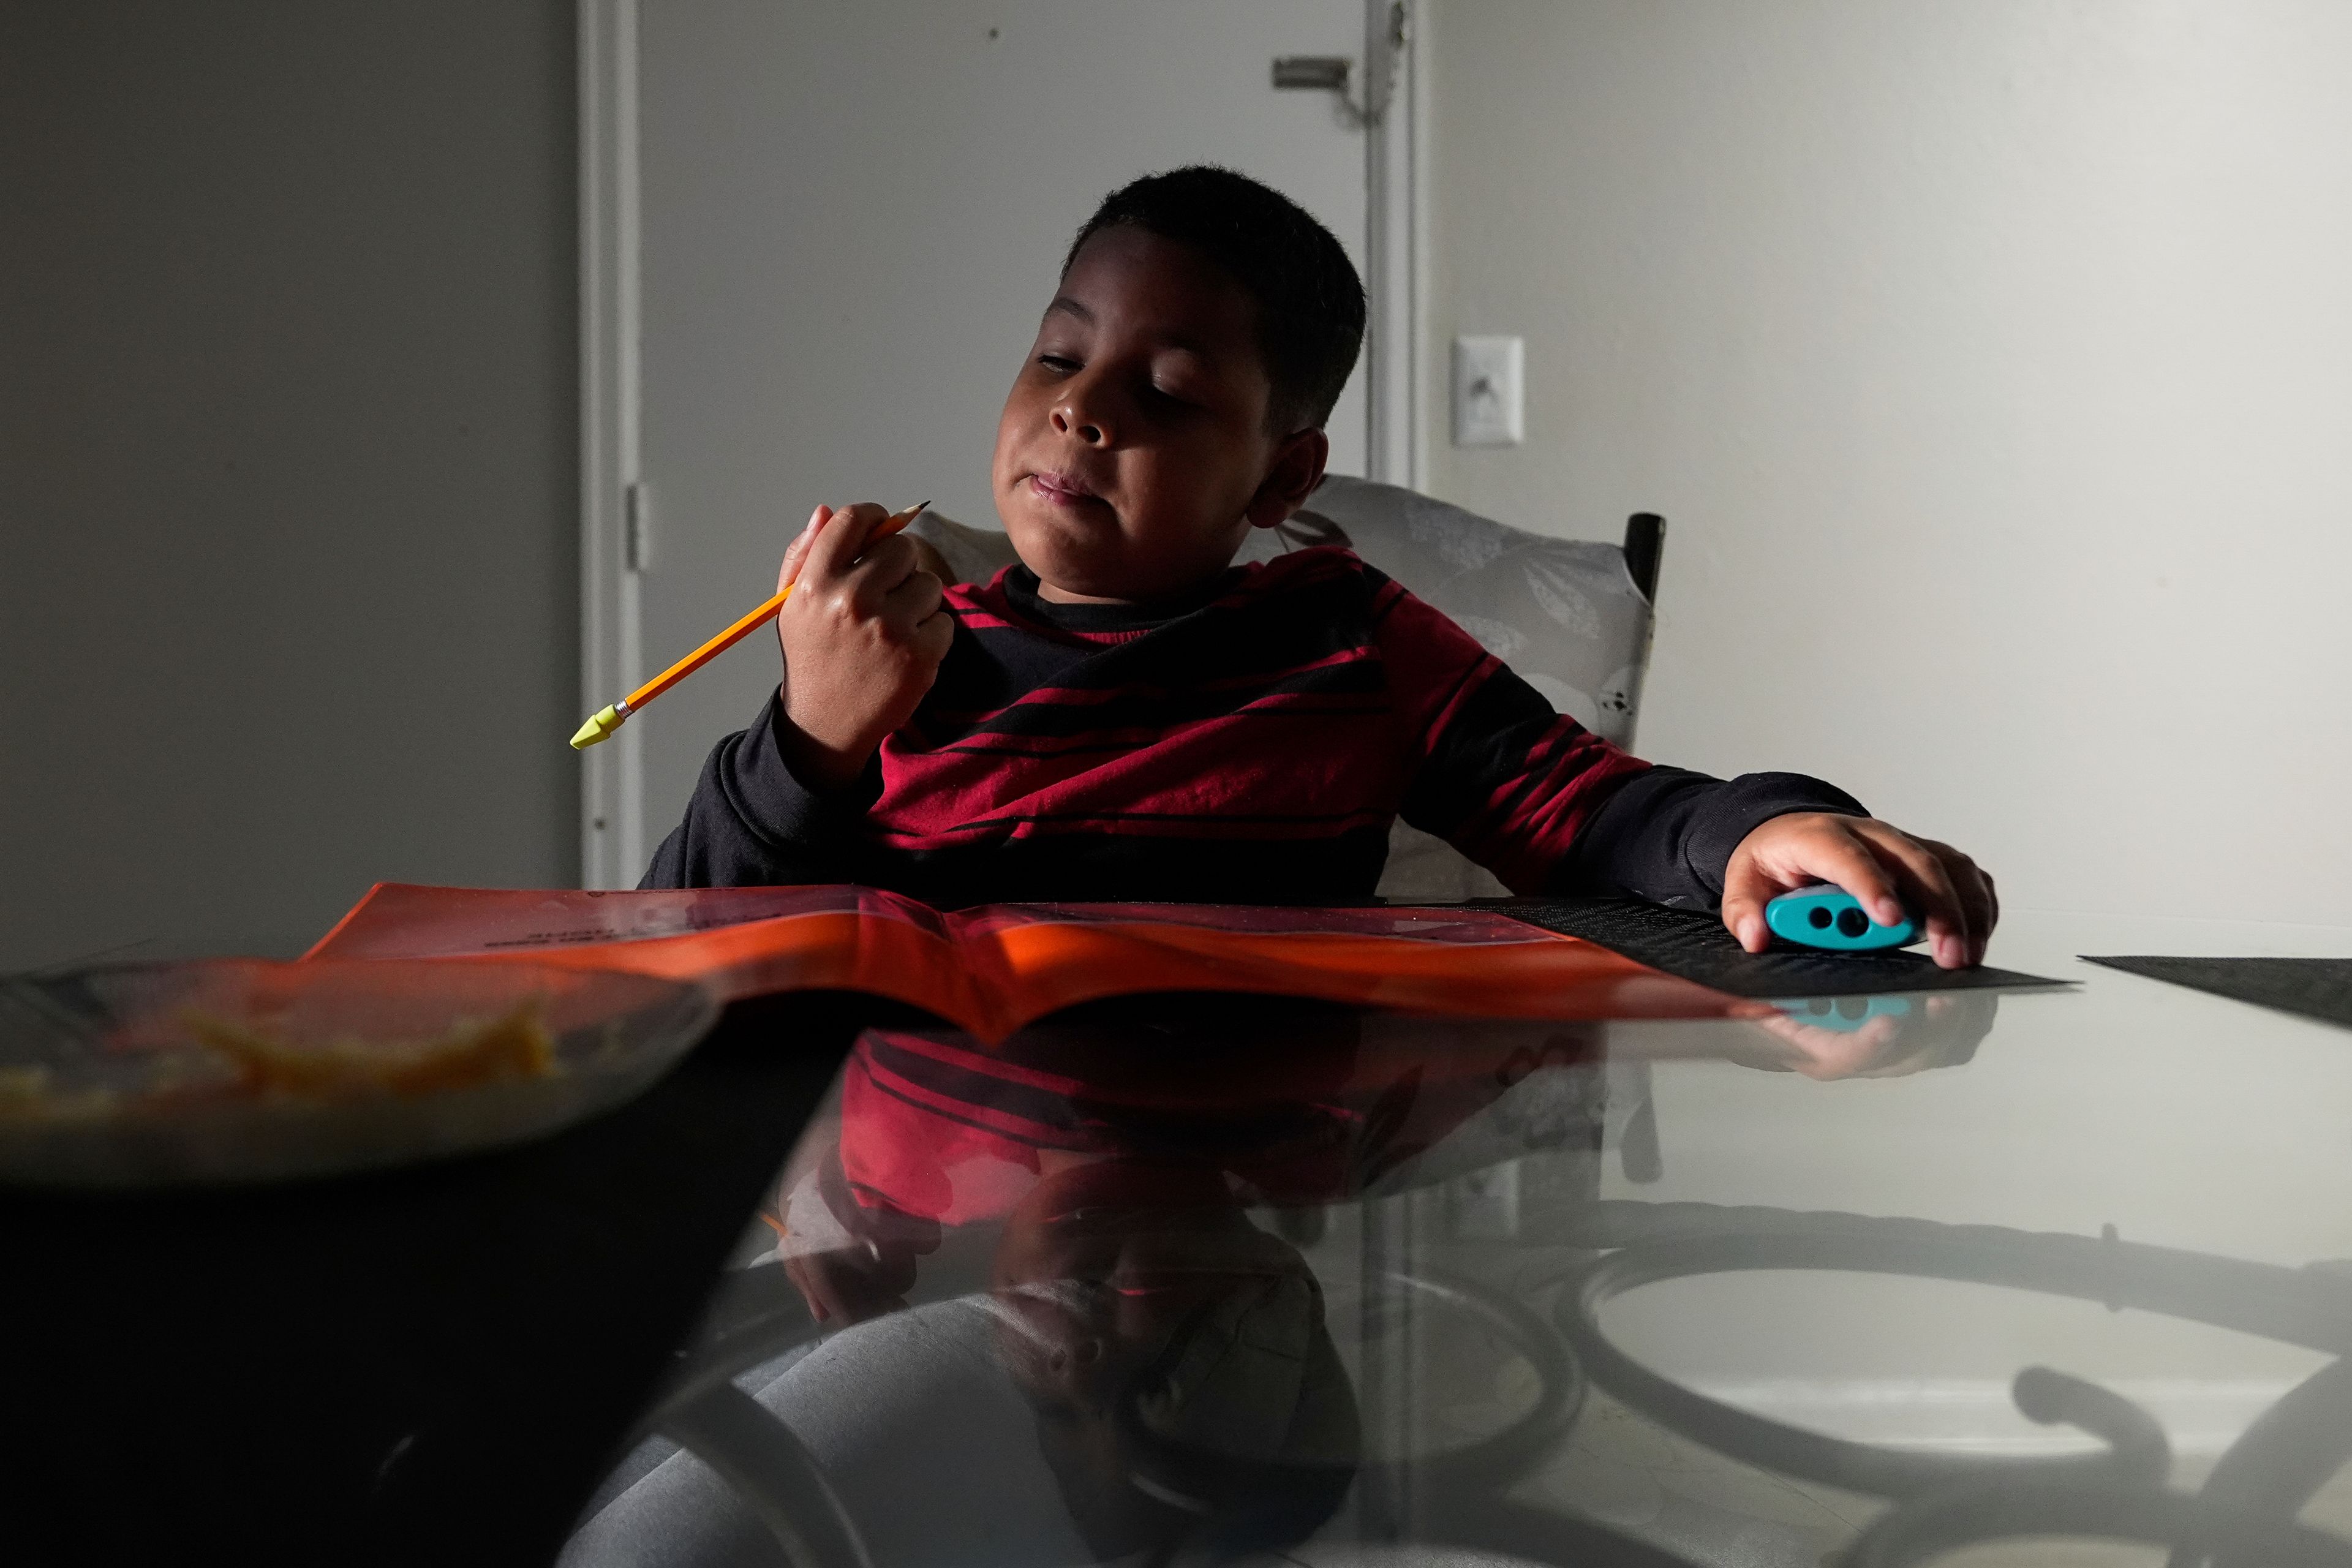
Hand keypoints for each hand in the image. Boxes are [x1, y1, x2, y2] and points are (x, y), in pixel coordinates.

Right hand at [773, 502, 952, 791]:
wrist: (825, 725)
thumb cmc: (813, 658)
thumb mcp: (793, 605)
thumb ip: (804, 556)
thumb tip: (825, 511)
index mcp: (816, 584)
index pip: (854, 521)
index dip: (874, 517)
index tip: (883, 525)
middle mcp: (851, 601)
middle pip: (901, 549)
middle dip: (898, 567)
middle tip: (886, 592)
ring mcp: (889, 629)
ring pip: (928, 584)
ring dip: (918, 601)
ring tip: (893, 626)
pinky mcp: (919, 656)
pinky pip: (944, 620)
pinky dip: (931, 635)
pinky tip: (905, 651)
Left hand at [1721, 813, 1996, 968]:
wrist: (1791, 830)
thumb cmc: (1773, 860)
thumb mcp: (1743, 880)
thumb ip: (1744, 910)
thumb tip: (1756, 935)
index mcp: (1819, 837)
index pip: (1849, 856)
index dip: (1872, 886)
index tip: (1890, 920)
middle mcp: (1869, 835)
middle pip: (1915, 863)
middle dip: (1937, 910)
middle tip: (1947, 957)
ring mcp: (1901, 844)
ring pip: (1948, 865)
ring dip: (1966, 910)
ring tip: (1967, 956)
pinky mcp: (1924, 857)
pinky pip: (1964, 873)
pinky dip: (1978, 902)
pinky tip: (1979, 936)